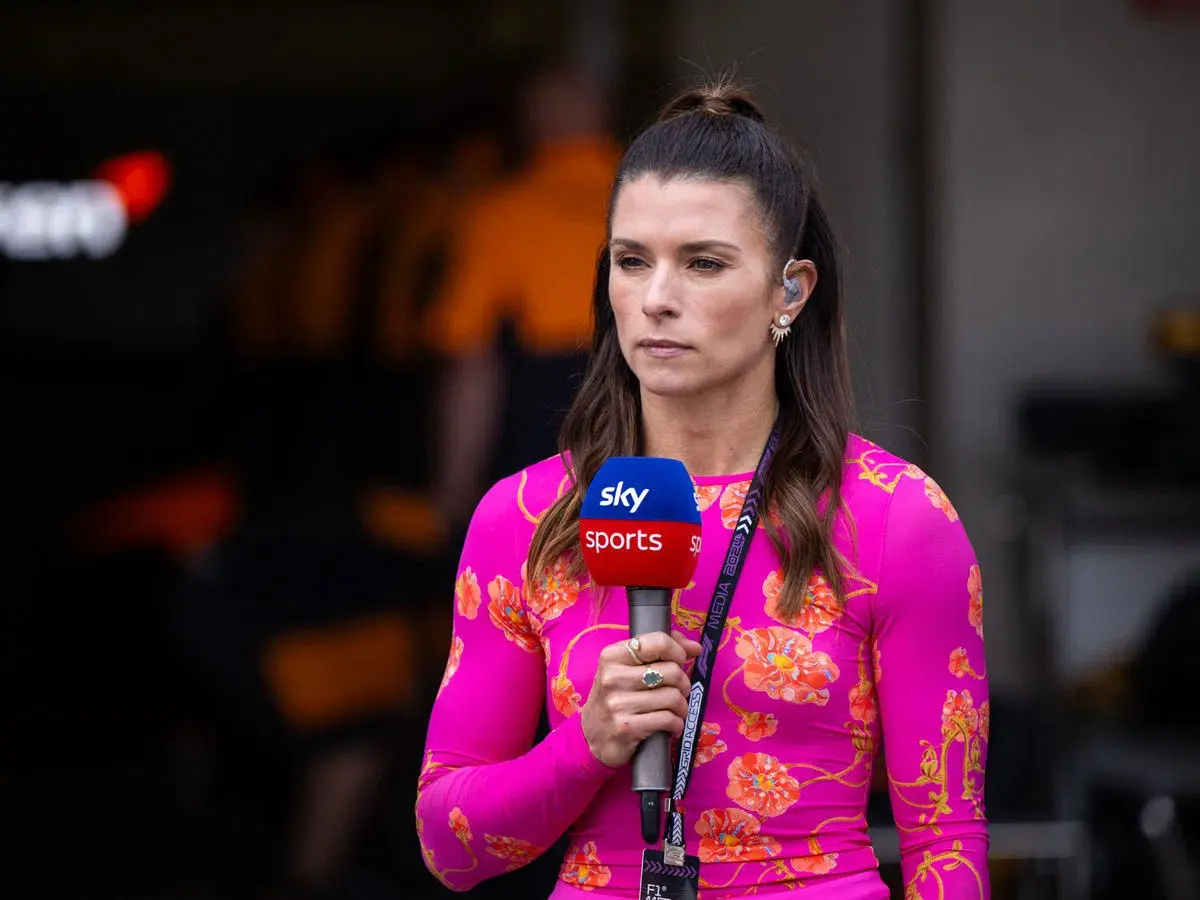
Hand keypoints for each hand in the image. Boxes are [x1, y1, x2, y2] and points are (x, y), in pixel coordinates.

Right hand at [580, 630, 702, 768]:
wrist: (594, 736)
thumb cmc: (617, 697)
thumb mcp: (627, 669)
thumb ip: (659, 651)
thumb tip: (695, 647)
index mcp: (612, 656)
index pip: (658, 642)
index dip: (678, 651)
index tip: (681, 661)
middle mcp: (613, 677)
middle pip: (671, 671)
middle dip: (683, 684)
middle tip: (678, 692)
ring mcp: (618, 703)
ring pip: (673, 697)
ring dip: (682, 707)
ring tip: (675, 711)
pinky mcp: (626, 727)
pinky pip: (668, 720)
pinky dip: (677, 724)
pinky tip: (671, 726)